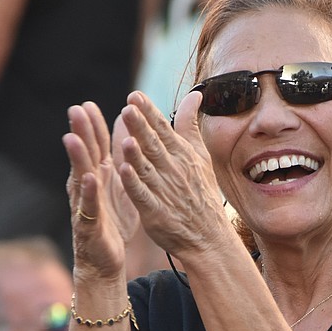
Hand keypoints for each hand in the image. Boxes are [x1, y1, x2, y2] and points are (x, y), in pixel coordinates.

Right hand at [62, 102, 126, 279]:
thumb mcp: (120, 187)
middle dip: (80, 133)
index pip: (95, 147)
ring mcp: (85, 206)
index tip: (88, 104)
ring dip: (77, 158)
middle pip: (84, 156)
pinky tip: (89, 178)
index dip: (92, 127)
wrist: (107, 260)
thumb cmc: (113, 221)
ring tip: (73, 138)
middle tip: (75, 109)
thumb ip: (121, 160)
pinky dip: (89, 192)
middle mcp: (88, 187)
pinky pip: (89, 207)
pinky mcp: (89, 225)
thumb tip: (125, 132)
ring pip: (80, 178)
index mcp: (99, 177)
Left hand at [115, 89, 225, 258]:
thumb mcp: (201, 156)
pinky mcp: (155, 212)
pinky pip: (143, 196)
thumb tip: (194, 95)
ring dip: (136, 155)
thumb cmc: (201, 193)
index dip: (149, 113)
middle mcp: (173, 171)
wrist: (208, 235)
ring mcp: (165, 192)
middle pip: (154, 146)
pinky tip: (123, 172)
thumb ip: (191, 125)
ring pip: (147, 169)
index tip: (135, 96)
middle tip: (128, 109)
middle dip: (141, 128)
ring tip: (126, 139)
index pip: (163, 129)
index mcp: (182, 155)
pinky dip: (134, 184)